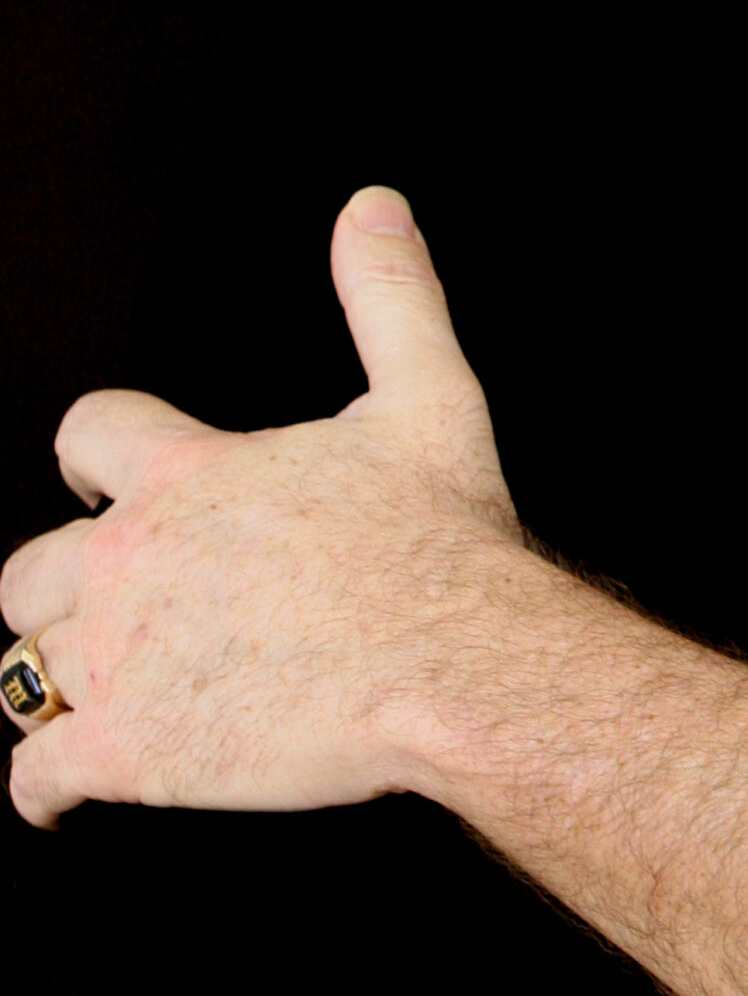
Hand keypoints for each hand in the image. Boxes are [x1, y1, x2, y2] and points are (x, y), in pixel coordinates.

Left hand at [1, 187, 518, 826]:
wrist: (456, 662)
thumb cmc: (444, 541)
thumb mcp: (426, 395)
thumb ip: (389, 296)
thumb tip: (372, 204)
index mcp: (188, 476)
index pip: (88, 434)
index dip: (93, 457)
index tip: (101, 477)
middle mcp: (131, 560)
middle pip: (27, 570)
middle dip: (58, 588)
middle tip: (104, 605)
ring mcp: (120, 661)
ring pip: (23, 671)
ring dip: (54, 681)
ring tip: (86, 696)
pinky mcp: (128, 753)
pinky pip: (33, 775)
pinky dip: (42, 785)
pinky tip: (62, 792)